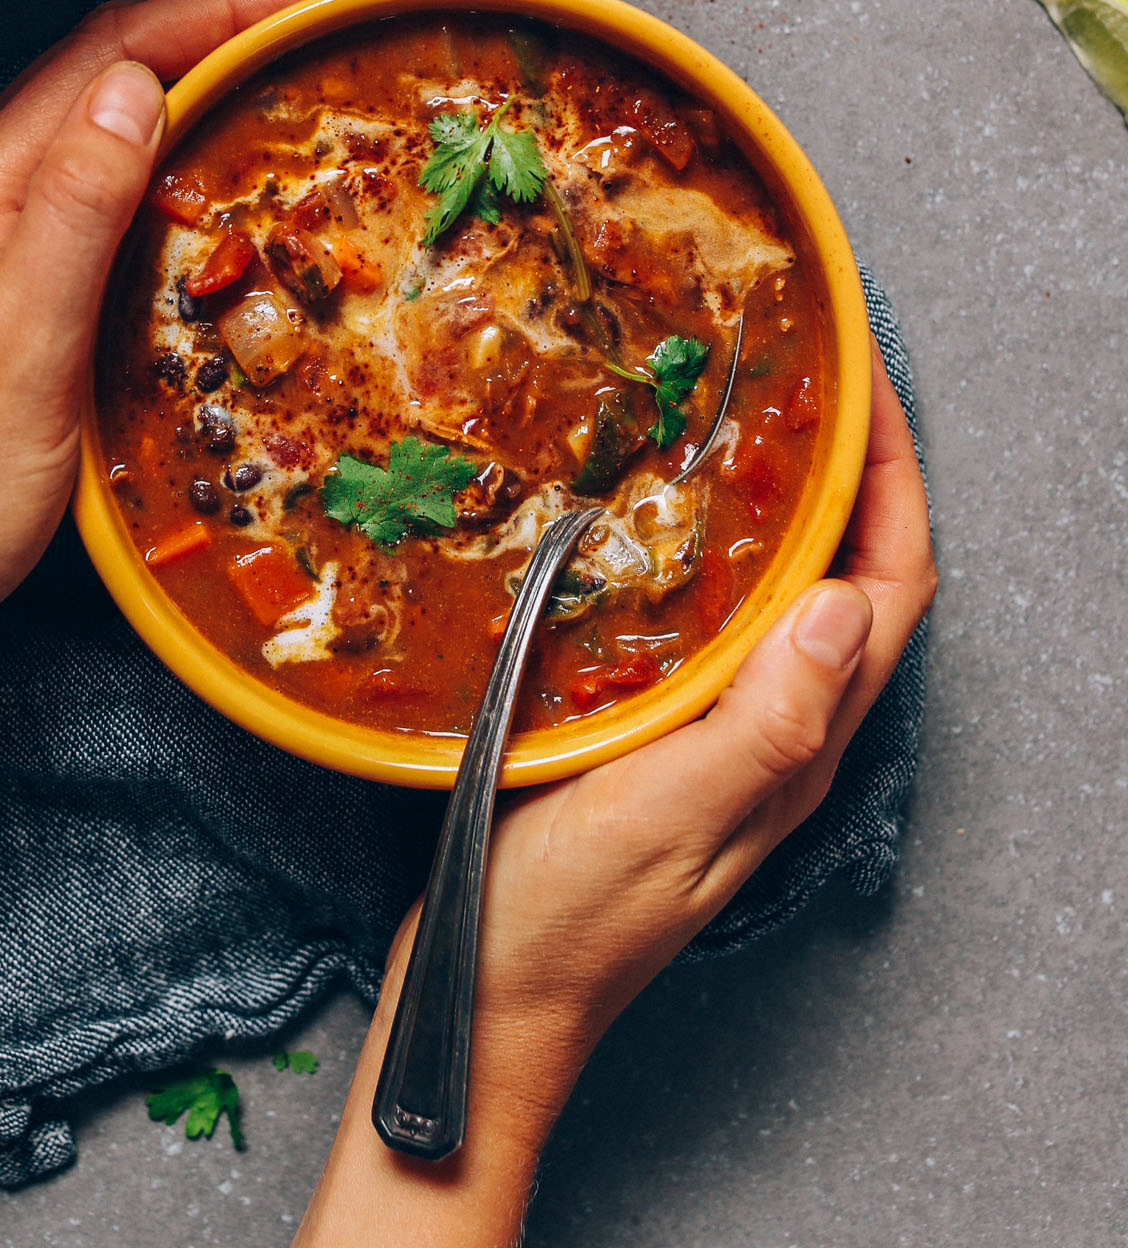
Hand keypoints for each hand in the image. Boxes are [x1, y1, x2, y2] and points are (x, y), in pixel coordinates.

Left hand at [0, 0, 350, 652]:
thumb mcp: (20, 354)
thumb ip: (73, 212)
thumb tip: (134, 90)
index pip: (103, 55)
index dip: (214, 11)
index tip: (306, 0)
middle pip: (98, 66)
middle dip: (212, 24)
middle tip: (313, 22)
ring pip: (93, 114)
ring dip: (188, 75)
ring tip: (276, 71)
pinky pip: (86, 176)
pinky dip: (159, 146)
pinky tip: (201, 170)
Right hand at [297, 342, 934, 1245]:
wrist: (486, 1006)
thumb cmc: (568, 921)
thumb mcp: (666, 813)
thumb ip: (763, 720)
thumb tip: (844, 603)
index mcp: (800, 746)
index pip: (890, 585)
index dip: (892, 478)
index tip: (862, 384)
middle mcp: (779, 735)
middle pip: (853, 579)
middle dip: (848, 470)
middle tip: (799, 373)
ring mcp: (722, 735)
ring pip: (787, 596)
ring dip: (785, 504)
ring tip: (737, 416)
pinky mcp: (660, 735)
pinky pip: (717, 623)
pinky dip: (713, 553)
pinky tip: (655, 518)